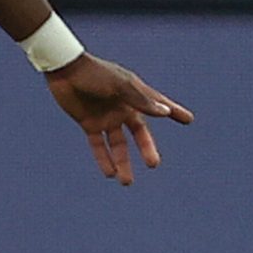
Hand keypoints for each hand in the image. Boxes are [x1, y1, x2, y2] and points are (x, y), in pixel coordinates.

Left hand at [44, 52, 192, 185]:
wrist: (64, 70)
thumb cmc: (94, 73)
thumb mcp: (120, 86)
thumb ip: (141, 100)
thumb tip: (164, 111)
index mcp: (133, 94)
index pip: (158, 104)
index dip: (174, 111)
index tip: (189, 120)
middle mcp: (122, 107)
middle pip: (139, 133)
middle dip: (146, 149)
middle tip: (153, 164)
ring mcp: (106, 117)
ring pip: (119, 144)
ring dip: (122, 162)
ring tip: (126, 182)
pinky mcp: (89, 123)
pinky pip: (99, 145)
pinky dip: (104, 158)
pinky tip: (109, 173)